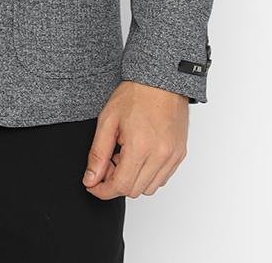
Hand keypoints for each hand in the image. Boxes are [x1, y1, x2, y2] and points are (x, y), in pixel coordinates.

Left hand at [81, 80, 188, 198]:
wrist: (160, 80)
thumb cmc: (135, 94)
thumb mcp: (108, 120)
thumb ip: (98, 153)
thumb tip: (90, 179)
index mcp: (141, 146)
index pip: (121, 186)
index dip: (103, 190)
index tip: (93, 185)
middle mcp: (161, 155)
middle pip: (135, 190)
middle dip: (116, 182)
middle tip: (108, 162)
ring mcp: (173, 156)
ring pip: (150, 188)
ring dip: (133, 179)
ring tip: (125, 155)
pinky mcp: (180, 154)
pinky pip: (163, 178)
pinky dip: (148, 174)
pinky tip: (139, 155)